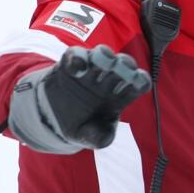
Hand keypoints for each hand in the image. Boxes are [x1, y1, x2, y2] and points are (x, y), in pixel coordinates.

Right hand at [9, 45, 150, 152]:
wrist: (52, 119)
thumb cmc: (81, 126)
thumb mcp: (90, 137)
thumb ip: (100, 139)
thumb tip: (105, 139)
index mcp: (121, 95)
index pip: (139, 83)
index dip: (141, 81)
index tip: (136, 84)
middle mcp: (109, 79)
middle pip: (125, 64)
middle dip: (125, 64)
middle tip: (120, 69)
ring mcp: (91, 70)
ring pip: (103, 54)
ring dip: (105, 56)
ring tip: (102, 64)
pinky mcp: (70, 64)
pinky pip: (76, 54)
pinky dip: (78, 57)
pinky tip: (77, 68)